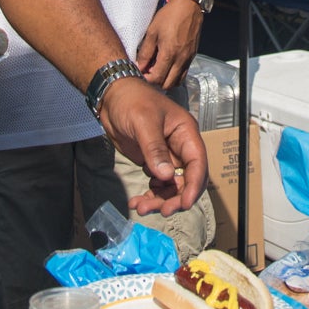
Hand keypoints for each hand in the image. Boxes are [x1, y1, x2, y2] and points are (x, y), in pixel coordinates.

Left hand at [96, 77, 207, 214]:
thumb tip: (165, 176)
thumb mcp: (144, 122)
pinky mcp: (153, 162)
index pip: (198, 163)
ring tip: (141, 207)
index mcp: (185, 133)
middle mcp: (180, 147)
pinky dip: (149, 196)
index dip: (194, 185)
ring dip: (160, 200)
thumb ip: (154, 149)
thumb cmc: (131, 101)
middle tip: (161, 211)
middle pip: (186, 180)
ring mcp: (167, 156)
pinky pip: (157, 185)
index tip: (184, 203)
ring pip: (171, 187)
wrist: (111, 97)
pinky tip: (136, 202)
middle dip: (176, 198)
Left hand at [135, 0, 203, 89]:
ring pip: (178, 81)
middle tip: (149, 71)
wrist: (188, 6)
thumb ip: (145, 52)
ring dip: (167, 79)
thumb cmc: (169, 16)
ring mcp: (189, 59)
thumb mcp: (152, 32)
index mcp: (169, 54)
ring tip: (158, 68)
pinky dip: (175, 74)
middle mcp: (181, 59)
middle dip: (156, 82)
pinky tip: (168, 63)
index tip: (141, 72)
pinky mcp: (193, 55)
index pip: (157, 79)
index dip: (147, 79)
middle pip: (168, 85)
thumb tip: (140, 67)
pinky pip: (184, 73)